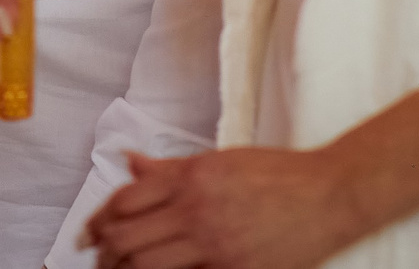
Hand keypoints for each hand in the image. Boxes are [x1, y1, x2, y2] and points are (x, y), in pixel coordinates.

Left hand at [86, 148, 367, 268]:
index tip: (90, 230)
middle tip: (95, 256)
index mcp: (190, 178)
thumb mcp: (220, 161)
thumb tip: (132, 162)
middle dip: (103, 250)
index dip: (99, 218)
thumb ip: (171, 167)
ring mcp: (214, 246)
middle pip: (127, 236)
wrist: (329, 195)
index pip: (125, 200)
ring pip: (146, 264)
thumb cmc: (278, 174)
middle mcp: (196, 211)